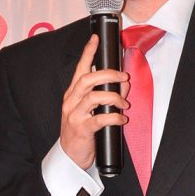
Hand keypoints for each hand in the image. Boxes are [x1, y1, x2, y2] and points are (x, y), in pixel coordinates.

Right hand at [60, 34, 128, 168]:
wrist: (69, 156)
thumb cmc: (81, 131)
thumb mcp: (90, 110)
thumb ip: (104, 96)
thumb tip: (123, 86)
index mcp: (72, 94)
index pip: (80, 69)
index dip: (88, 53)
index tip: (96, 39)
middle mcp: (71, 101)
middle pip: (87, 80)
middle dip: (108, 75)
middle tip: (123, 77)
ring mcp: (74, 115)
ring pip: (93, 97)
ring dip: (114, 97)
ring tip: (124, 104)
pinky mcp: (81, 129)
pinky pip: (100, 119)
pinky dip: (115, 117)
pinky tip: (122, 119)